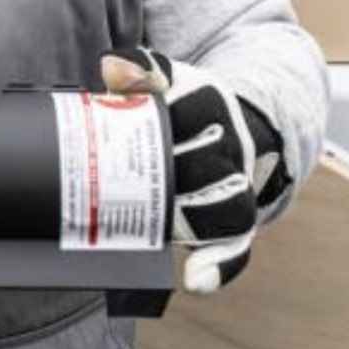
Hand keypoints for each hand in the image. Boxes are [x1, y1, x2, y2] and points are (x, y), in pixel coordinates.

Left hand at [100, 47, 289, 292]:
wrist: (226, 122)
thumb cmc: (181, 104)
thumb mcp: (164, 78)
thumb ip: (139, 70)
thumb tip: (111, 66)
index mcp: (210, 103)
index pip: (187, 114)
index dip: (162, 124)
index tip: (131, 126)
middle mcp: (231, 145)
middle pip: (203, 165)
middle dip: (169, 176)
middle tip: (127, 184)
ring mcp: (237, 184)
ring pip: (225, 208)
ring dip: (189, 219)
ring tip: (158, 224)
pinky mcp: (237, 221)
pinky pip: (236, 247)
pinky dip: (219, 266)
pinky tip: (196, 281)